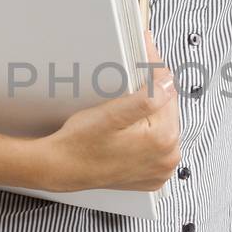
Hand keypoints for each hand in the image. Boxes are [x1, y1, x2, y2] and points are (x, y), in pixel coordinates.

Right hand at [40, 25, 181, 193]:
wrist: (62, 169)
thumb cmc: (80, 144)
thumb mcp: (111, 114)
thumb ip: (147, 97)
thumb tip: (169, 81)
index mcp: (164, 140)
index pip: (168, 92)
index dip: (155, 72)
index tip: (147, 54)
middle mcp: (168, 158)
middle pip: (168, 110)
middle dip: (153, 95)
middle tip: (130, 85)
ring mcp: (161, 170)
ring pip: (164, 127)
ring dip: (151, 115)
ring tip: (126, 111)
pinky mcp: (153, 176)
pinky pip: (157, 147)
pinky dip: (148, 136)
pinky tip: (129, 131)